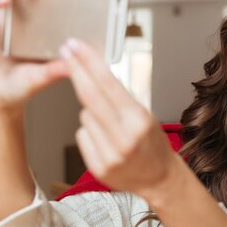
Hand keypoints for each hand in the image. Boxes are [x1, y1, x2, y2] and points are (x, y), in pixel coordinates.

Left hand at [60, 39, 181, 199]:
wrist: (160, 179)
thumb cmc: (153, 143)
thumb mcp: (146, 115)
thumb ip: (122, 96)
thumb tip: (98, 69)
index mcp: (139, 120)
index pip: (108, 84)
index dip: (89, 62)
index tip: (76, 46)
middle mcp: (124, 138)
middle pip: (90, 96)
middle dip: (76, 70)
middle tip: (66, 51)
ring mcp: (109, 154)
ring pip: (84, 115)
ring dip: (92, 112)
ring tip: (112, 125)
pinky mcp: (98, 167)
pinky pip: (82, 134)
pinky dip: (90, 131)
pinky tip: (106, 140)